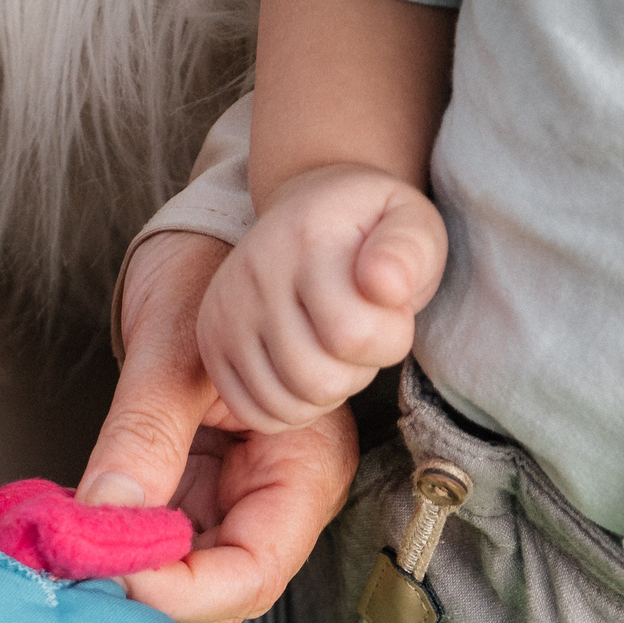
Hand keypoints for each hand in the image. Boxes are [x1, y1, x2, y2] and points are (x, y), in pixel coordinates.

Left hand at [77, 231, 359, 622]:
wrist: (208, 243)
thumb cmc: (214, 272)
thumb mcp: (177, 347)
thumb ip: (145, 433)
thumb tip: (102, 512)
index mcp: (306, 468)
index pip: (253, 572)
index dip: (183, 589)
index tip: (110, 570)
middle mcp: (277, 498)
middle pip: (219, 591)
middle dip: (147, 594)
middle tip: (69, 570)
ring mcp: (234, 499)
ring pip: (182, 577)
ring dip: (123, 576)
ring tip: (61, 553)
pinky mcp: (194, 491)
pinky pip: (156, 543)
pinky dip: (113, 546)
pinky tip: (68, 533)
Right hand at [195, 164, 444, 433]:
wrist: (309, 209)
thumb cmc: (372, 230)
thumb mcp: (411, 222)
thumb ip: (409, 249)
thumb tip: (385, 283)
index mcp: (306, 239)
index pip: (353, 335)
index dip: (391, 339)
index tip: (393, 312)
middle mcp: (253, 274)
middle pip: (318, 381)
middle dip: (357, 372)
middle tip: (362, 335)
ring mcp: (224, 310)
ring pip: (287, 405)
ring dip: (326, 394)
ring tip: (333, 350)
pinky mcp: (211, 341)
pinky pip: (256, 412)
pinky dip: (292, 408)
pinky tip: (306, 372)